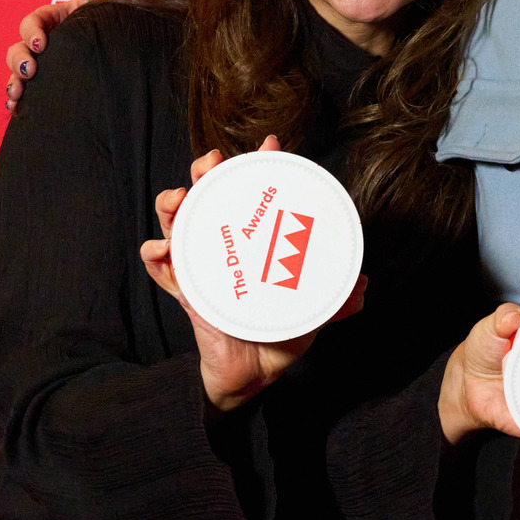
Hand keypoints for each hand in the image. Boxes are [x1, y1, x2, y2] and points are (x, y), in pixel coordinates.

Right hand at [5, 0, 129, 111]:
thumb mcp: (114, 3)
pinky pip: (28, 94)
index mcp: (55, 19)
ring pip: (18, 73)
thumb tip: (87, 0)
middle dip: (19, 60)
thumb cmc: (117, 19)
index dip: (31, 32)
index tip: (41, 44)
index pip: (34, 22)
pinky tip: (18, 108)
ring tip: (18, 95)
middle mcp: (45, 43)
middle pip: (19, 49)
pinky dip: (20, 101)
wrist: (129, 44)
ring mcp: (45, 65)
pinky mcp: (48, 84)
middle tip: (31, 72)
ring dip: (14, 82)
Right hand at [139, 135, 367, 413]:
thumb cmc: (280, 336)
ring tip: (179, 197)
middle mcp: (226, 248)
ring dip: (172, 204)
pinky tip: (162, 248)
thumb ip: (338, 299)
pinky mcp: (185, 292)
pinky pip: (162, 269)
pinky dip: (156, 254)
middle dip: (205, 171)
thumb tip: (364, 285)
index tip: (270, 143)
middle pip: (209, 196)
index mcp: (256, 244)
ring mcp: (202, 267)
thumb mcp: (314, 312)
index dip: (260, 165)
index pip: (256, 194)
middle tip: (210, 162)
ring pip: (177, 222)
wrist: (254, 376)